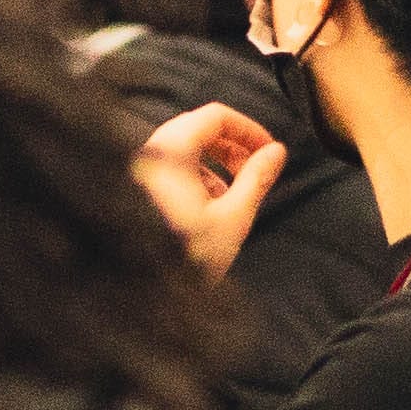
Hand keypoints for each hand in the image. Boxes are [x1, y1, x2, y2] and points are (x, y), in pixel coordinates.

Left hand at [134, 103, 285, 278]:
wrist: (138, 293)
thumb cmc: (184, 258)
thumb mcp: (232, 218)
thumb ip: (257, 179)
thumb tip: (276, 152)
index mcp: (171, 152)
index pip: (215, 116)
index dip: (248, 129)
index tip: (269, 151)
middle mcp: (149, 153)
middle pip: (199, 128)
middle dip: (232, 148)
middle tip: (255, 173)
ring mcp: (139, 170)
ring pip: (184, 149)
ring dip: (214, 165)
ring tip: (231, 199)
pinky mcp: (134, 189)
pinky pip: (169, 168)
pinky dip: (194, 178)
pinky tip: (206, 210)